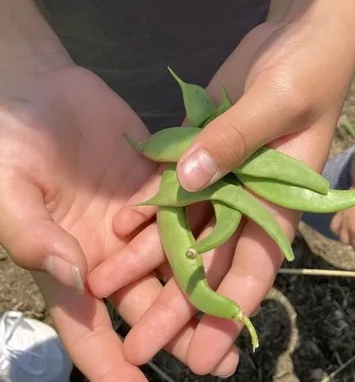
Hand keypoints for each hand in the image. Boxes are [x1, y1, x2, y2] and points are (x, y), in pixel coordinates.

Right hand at [0, 64, 237, 380]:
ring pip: (175, 258)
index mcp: (68, 260)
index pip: (87, 325)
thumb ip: (34, 235)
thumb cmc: (9, 143)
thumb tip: (72, 274)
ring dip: (204, 284)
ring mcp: (136, 214)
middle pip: (146, 299)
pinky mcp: (157, 179)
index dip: (108, 363)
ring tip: (240, 312)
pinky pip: (187, 206)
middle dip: (178, 331)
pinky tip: (243, 240)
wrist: (38, 87)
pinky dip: (210, 225)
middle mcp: (107, 248)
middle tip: (220, 359)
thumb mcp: (9, 190)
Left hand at [88, 14, 354, 375]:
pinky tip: (121, 225)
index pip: (256, 266)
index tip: (199, 353)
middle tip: (138, 342)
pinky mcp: (205, 145)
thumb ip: (235, 141)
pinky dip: (151, 205)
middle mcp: (252, 195)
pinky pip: (175, 182)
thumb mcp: (278, 102)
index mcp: (282, 198)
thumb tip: (189, 182)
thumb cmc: (309, 69)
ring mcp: (226, 171)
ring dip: (150, 254)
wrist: (301, 32)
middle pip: (212, 257)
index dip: (228, 311)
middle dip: (177, 301)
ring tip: (107, 283)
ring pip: (186, 224)